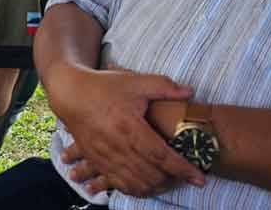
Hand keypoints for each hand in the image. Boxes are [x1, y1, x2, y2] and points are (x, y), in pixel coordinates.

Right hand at [47, 65, 203, 197]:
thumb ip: (163, 86)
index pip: (161, 155)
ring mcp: (105, 157)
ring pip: (135, 183)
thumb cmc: (104, 86)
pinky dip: (135, 189)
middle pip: (150, 174)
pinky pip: (118, 184)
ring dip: (156, 188)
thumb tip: (190, 93)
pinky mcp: (97, 161)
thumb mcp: (134, 81)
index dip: (182, 168)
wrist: (70, 94)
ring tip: (170, 182)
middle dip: (173, 180)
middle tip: (187, 178)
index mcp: (129, 126)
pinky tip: (147, 186)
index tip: (200, 177)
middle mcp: (117, 145)